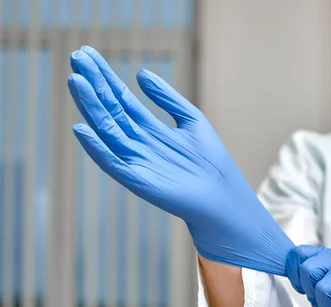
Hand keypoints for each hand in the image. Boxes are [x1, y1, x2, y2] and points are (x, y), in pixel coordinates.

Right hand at [68, 46, 292, 275]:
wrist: (224, 197)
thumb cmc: (211, 161)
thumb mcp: (192, 120)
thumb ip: (168, 98)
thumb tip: (141, 73)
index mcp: (149, 130)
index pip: (121, 98)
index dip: (105, 77)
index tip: (86, 54)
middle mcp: (138, 144)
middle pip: (111, 109)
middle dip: (94, 84)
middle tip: (76, 57)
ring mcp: (136, 162)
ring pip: (109, 130)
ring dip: (91, 107)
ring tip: (76, 81)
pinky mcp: (140, 181)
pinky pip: (114, 164)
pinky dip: (98, 148)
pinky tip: (84, 130)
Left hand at [285, 245, 330, 306]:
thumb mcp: (316, 291)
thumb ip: (303, 277)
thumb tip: (286, 265)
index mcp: (326, 255)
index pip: (298, 254)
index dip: (296, 277)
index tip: (307, 290)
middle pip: (308, 270)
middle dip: (313, 293)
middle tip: (328, 301)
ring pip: (325, 288)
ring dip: (330, 306)